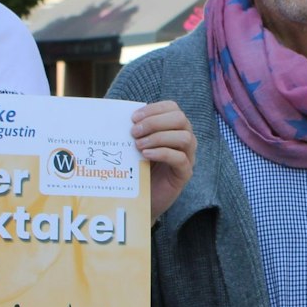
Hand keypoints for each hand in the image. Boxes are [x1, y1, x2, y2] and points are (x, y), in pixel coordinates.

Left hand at [131, 101, 195, 222]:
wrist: (141, 198)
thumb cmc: (137, 168)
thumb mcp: (135, 145)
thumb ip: (134, 130)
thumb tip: (118, 116)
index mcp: (173, 128)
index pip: (172, 108)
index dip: (153, 109)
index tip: (133, 117)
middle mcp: (184, 139)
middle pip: (180, 119)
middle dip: (155, 122)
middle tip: (134, 132)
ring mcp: (188, 156)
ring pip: (184, 137)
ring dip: (159, 137)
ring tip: (138, 145)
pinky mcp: (184, 173)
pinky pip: (180, 158)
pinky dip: (162, 153)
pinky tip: (145, 155)